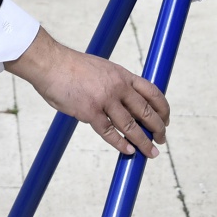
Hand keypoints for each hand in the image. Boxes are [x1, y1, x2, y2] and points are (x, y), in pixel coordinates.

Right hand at [4, 28, 170, 157]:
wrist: (50, 64)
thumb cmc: (71, 67)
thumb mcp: (102, 68)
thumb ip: (114, 83)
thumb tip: (123, 102)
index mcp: (122, 74)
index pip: (152, 92)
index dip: (163, 108)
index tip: (165, 120)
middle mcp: (118, 86)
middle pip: (146, 111)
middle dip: (157, 128)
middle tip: (161, 139)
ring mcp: (105, 100)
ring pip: (131, 126)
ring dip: (144, 142)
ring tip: (151, 152)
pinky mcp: (90, 112)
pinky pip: (110, 133)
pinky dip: (121, 144)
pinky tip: (128, 151)